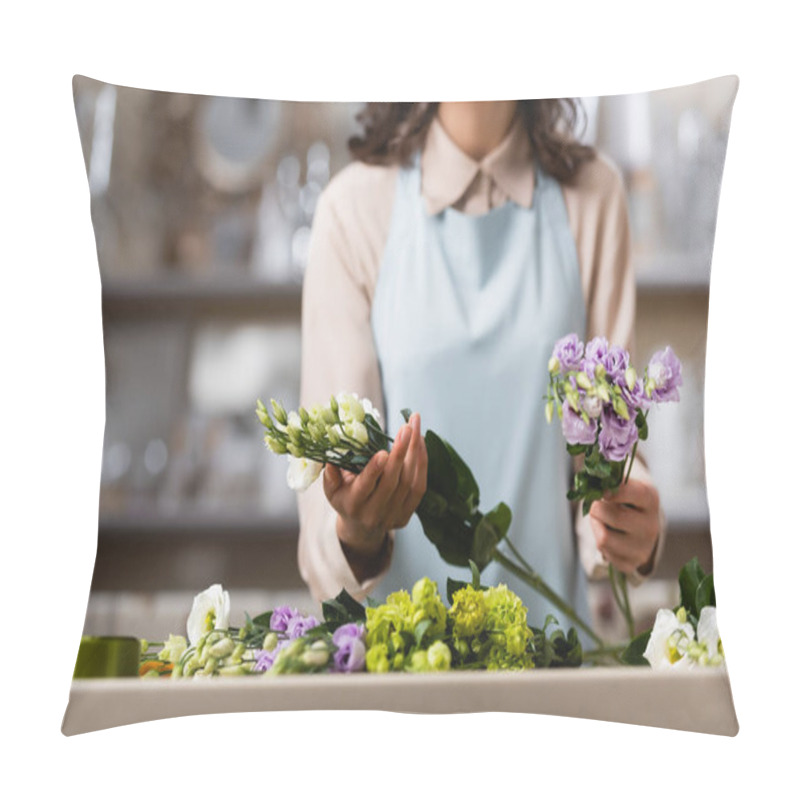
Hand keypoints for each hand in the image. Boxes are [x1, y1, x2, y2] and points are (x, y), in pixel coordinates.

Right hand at [323, 413, 427, 580]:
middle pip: (391, 482)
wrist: (361, 528)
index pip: (365, 486)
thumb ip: (331, 474)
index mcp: (353, 504)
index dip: (374, 470)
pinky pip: (419, 487)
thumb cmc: (345, 499)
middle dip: (400, 453)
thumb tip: (332, 456)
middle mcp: (374, 512)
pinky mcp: (407, 514)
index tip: (383, 451)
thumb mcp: (332, 489)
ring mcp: (393, 515)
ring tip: (415, 427)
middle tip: (406, 428)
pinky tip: (421, 443)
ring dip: (414, 452)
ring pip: (409, 482)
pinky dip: (422, 463)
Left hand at [588, 479, 659, 574]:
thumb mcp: (623, 484)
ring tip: (601, 520)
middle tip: (596, 504)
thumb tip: (592, 472)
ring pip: (604, 538)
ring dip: (596, 526)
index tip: (602, 490)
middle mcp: (651, 525)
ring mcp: (643, 547)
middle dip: (596, 508)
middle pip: (613, 516)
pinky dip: (600, 542)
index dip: (614, 490)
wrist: (639, 524)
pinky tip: (609, 535)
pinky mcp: (632, 563)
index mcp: (650, 499)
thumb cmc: (625, 499)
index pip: (633, 493)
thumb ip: (609, 478)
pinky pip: (604, 553)